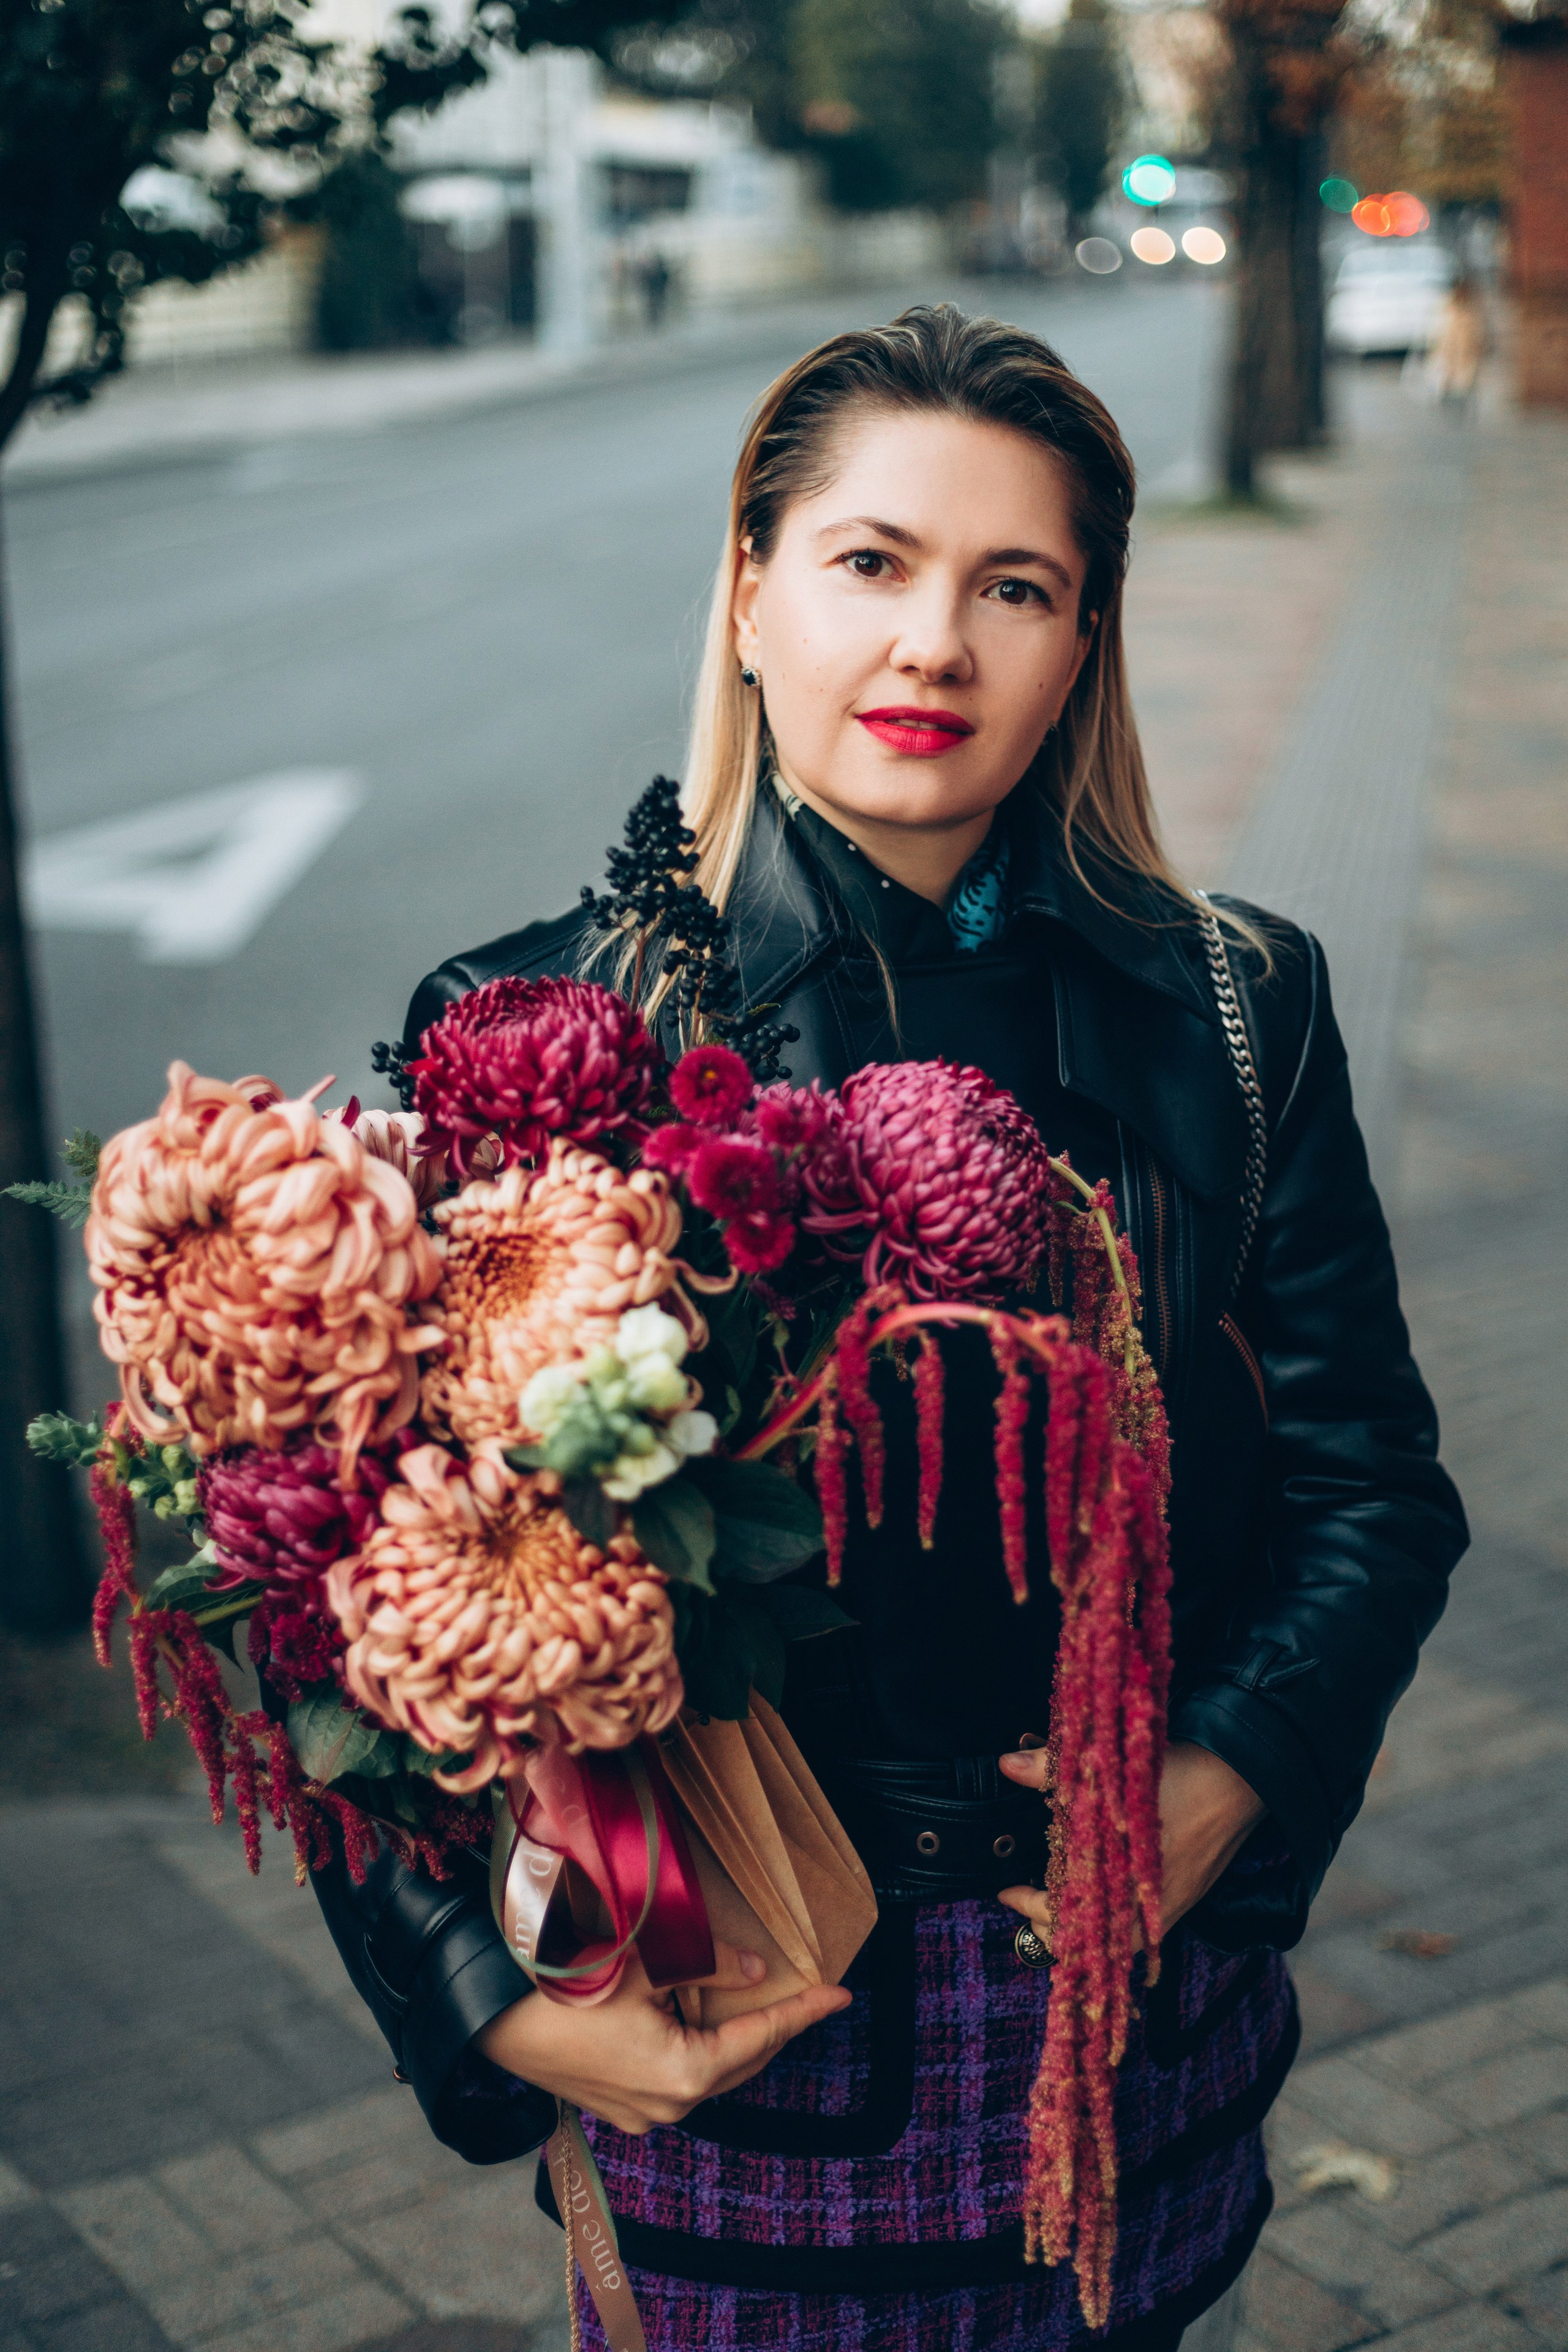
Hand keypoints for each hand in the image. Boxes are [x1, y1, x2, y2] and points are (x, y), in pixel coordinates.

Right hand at [476, 1942, 851, 2135]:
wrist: (496, 2019)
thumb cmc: (568, 1988)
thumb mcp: (646, 1965)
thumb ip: (710, 1967)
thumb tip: (757, 1971)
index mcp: (683, 2075)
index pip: (762, 2037)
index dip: (803, 2012)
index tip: (840, 1994)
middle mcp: (669, 2107)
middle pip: (741, 2063)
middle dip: (776, 2029)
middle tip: (808, 1995)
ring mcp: (643, 2115)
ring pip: (713, 2076)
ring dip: (739, 2042)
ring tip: (765, 2007)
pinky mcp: (621, 2109)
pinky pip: (681, 2083)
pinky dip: (704, 2054)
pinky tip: (708, 2025)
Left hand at [996, 1739, 1264, 1948]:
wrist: (1241, 1778)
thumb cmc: (1176, 1774)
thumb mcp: (1111, 1769)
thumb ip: (1054, 1768)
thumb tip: (1007, 1764)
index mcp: (1116, 1879)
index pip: (1059, 1916)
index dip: (1027, 1905)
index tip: (1006, 1891)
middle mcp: (1141, 1907)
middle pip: (1085, 1945)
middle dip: (1049, 1928)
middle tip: (1027, 1900)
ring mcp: (1167, 1907)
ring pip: (1115, 1944)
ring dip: (1083, 1930)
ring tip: (1058, 1908)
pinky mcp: (1186, 1899)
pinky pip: (1143, 1932)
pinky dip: (1117, 1925)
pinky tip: (1105, 1902)